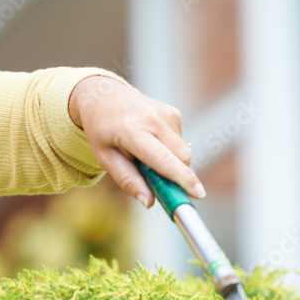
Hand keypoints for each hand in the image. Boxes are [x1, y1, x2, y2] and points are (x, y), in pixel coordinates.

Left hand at [68, 75, 204, 207]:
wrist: (104, 97)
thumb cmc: (102, 131)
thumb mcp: (105, 158)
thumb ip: (127, 180)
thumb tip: (149, 202)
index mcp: (132, 130)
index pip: (162, 158)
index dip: (181, 177)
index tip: (197, 193)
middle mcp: (152, 118)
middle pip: (181, 157)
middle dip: (180, 177)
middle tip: (167, 190)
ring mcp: (166, 113)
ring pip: (182, 152)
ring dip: (170, 163)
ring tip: (145, 156)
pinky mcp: (174, 113)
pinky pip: (179, 142)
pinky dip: (169, 150)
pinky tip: (151, 142)